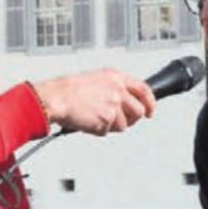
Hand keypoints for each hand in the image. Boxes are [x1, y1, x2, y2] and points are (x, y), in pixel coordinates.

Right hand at [32, 69, 156, 134]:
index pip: (144, 89)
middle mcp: (118, 90)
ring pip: (124, 125)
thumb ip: (114, 89)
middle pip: (139, 111)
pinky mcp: (107, 119)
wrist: (57, 98)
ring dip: (111, 126)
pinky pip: (107, 131)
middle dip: (131, 119)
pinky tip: (88, 121)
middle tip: (119, 121)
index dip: (150, 102)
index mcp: (116, 77)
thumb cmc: (70, 90)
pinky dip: (98, 130)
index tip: (150, 111)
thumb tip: (124, 102)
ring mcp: (114, 105)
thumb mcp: (96, 80)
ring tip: (94, 118)